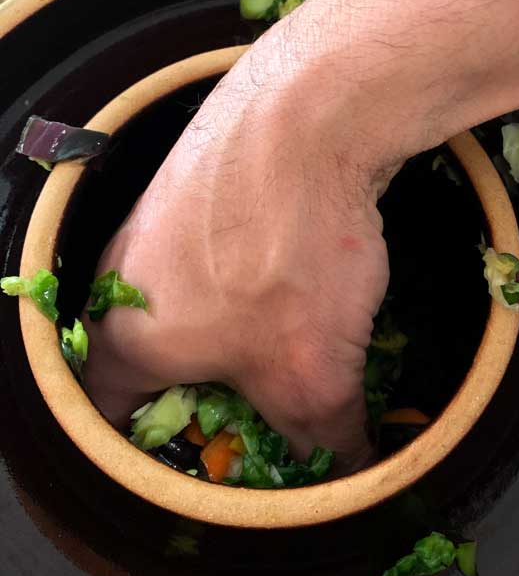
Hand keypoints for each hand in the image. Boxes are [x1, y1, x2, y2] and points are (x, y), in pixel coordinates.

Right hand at [84, 6, 391, 470]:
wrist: (309, 112)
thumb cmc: (285, 254)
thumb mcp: (310, 375)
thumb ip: (322, 438)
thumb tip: (349, 463)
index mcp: (124, 338)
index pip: (113, 417)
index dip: (157, 448)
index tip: (207, 455)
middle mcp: (125, 272)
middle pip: (161, 354)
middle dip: (217, 385)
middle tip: (270, 400)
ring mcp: (162, 216)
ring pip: (197, 295)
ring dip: (246, 323)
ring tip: (302, 331)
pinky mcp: (205, 178)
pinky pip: (224, 246)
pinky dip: (262, 269)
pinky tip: (309, 265)